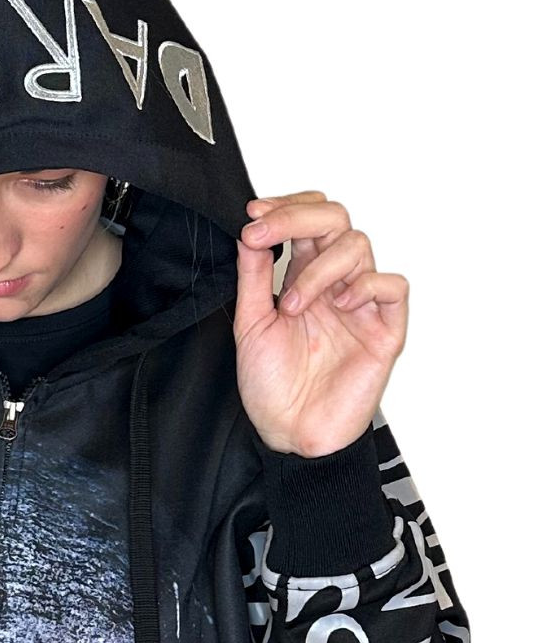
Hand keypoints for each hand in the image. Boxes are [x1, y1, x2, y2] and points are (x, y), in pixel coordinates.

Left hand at [233, 190, 408, 456]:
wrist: (289, 434)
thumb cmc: (272, 388)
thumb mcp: (250, 324)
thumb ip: (253, 276)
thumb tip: (251, 232)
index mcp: (303, 279)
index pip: (308, 222)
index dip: (285, 208)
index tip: (253, 214)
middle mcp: (334, 286)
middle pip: (336, 220)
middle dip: (298, 218)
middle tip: (266, 233)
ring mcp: (361, 305)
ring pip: (358, 246)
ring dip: (319, 266)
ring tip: (293, 304)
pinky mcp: (384, 330)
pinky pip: (392, 287)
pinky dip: (366, 285)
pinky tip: (340, 305)